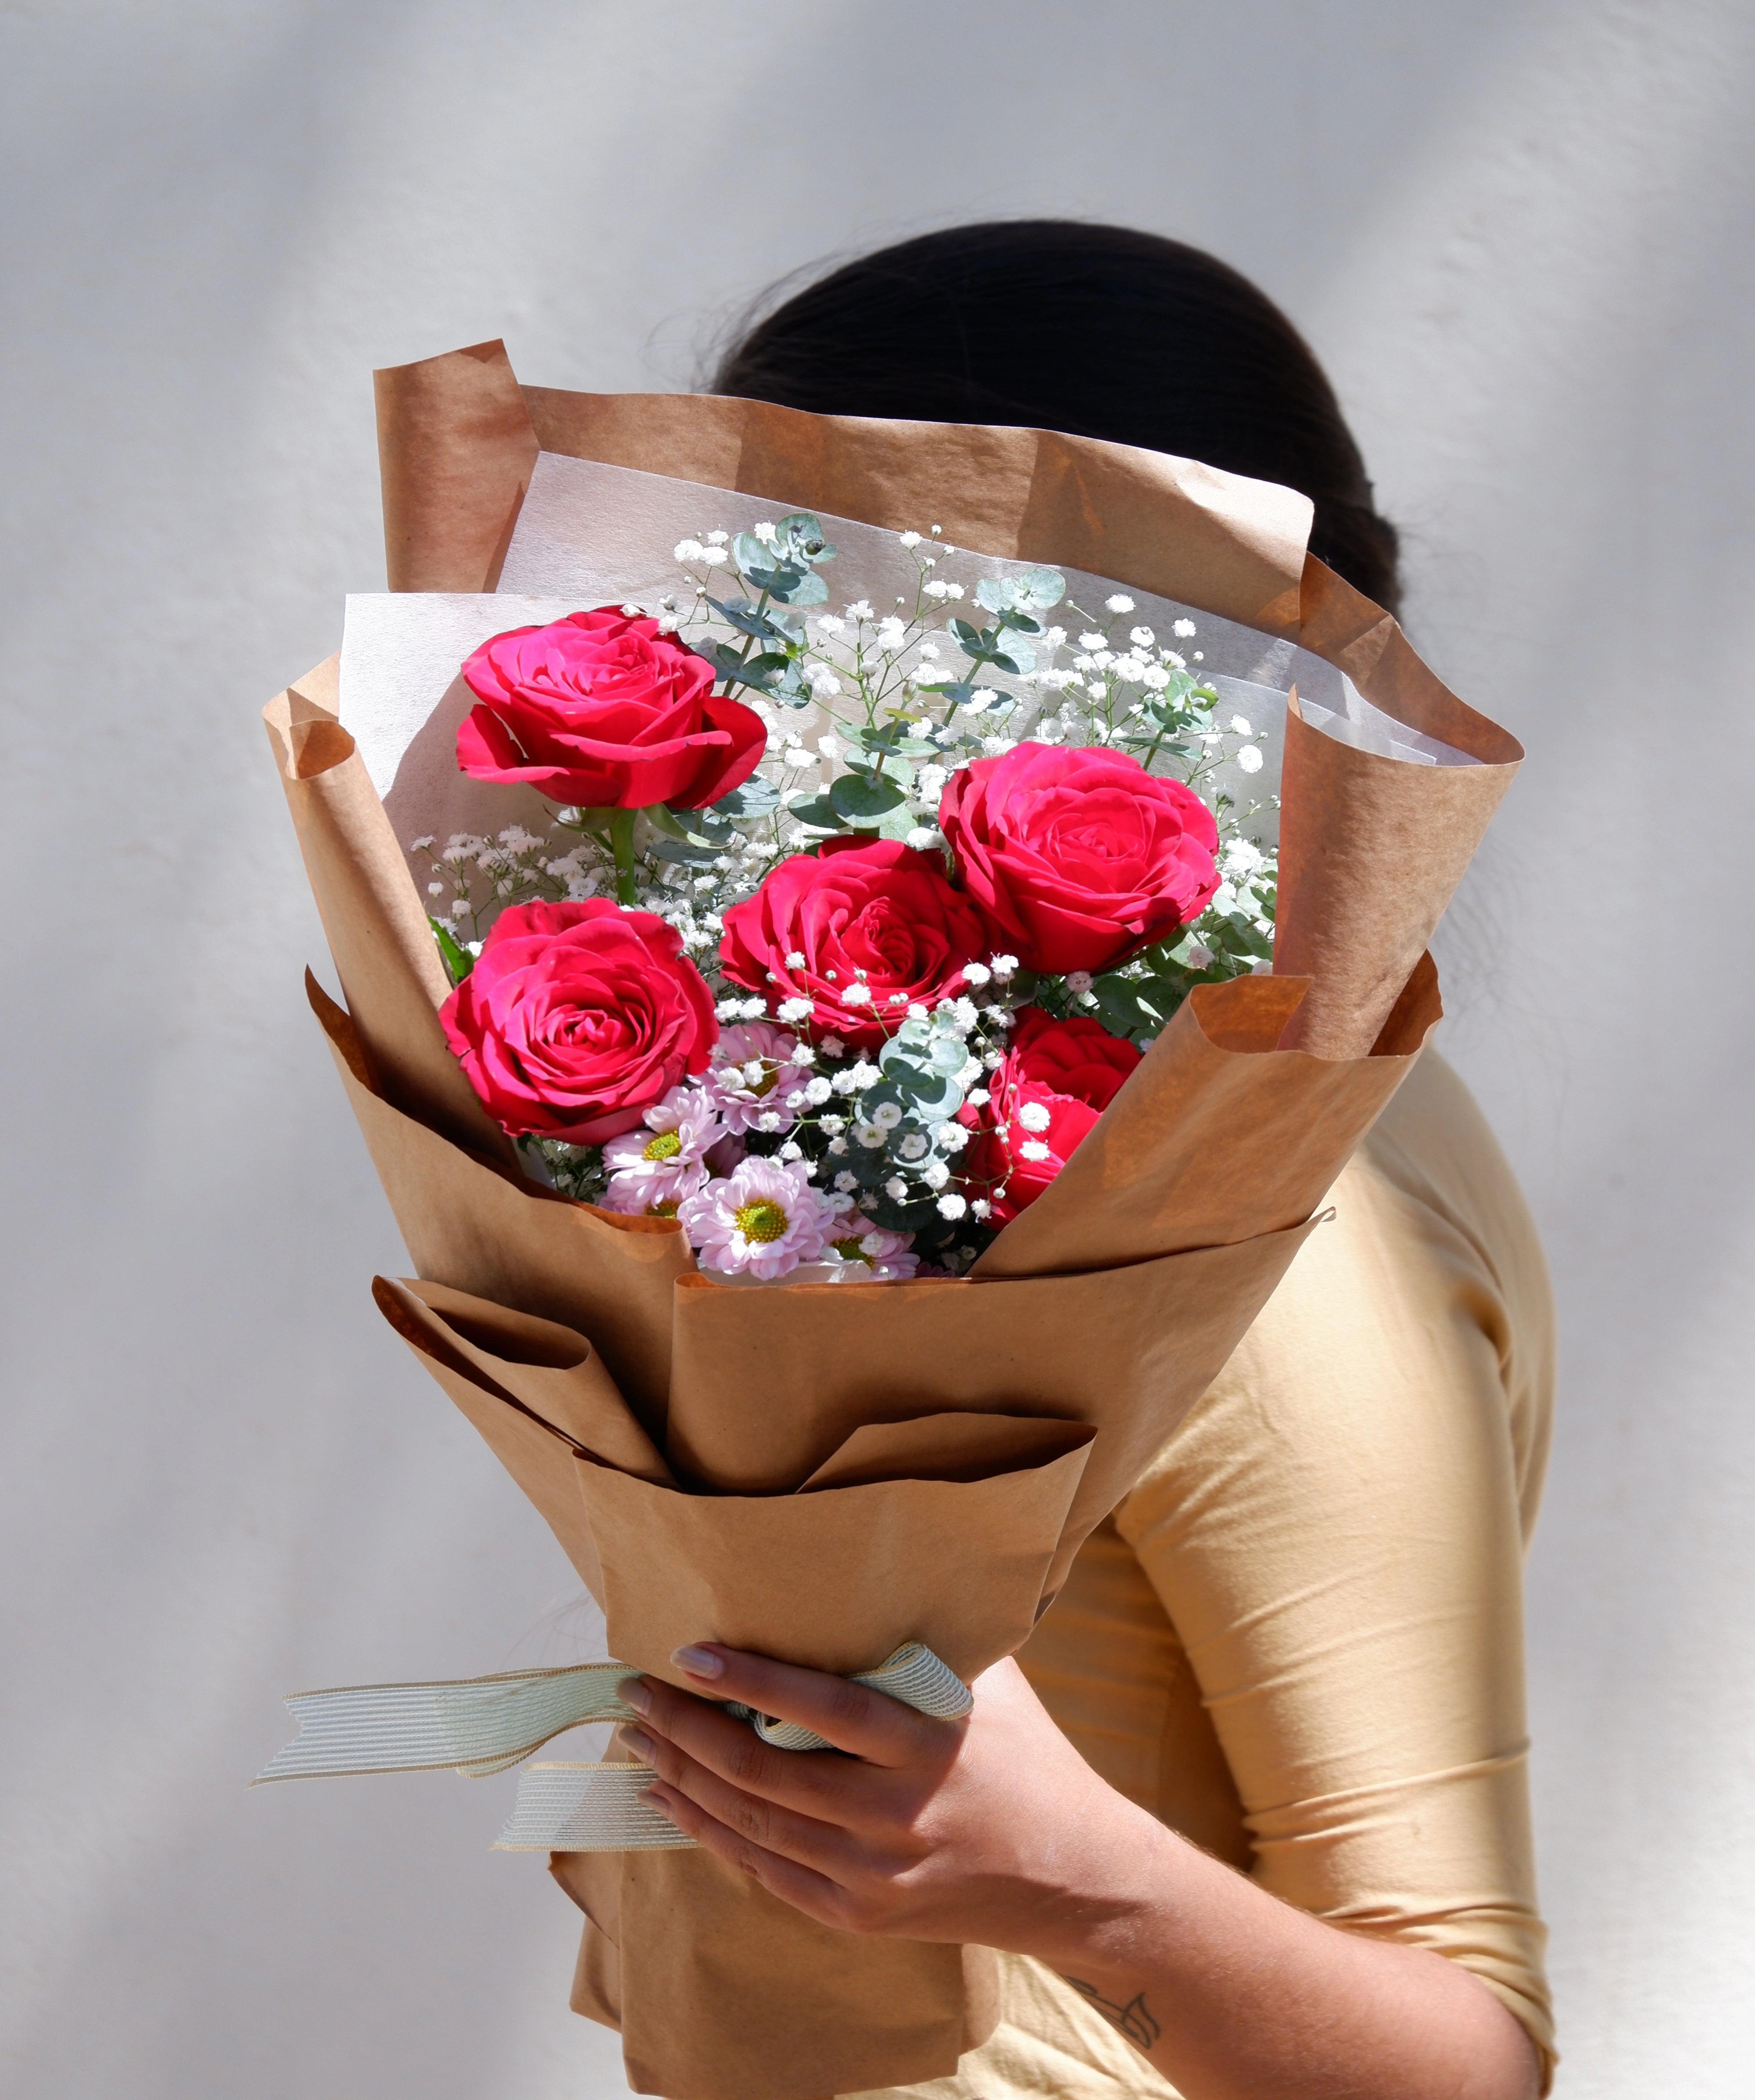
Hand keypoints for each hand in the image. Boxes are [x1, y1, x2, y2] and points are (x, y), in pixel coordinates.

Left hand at [619, 1644, 1169, 1954]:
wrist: (1076, 1876)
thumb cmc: (1028, 1758)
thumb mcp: (991, 1686)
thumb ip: (922, 1641)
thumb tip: (857, 1571)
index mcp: (929, 1746)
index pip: (823, 1709)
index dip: (751, 1679)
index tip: (689, 1652)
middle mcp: (898, 1816)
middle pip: (767, 1774)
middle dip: (688, 1730)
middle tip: (635, 1691)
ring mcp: (876, 1875)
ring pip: (753, 1826)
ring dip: (685, 1779)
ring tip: (639, 1737)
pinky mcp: (861, 1915)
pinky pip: (767, 1873)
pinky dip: (711, 1835)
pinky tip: (673, 1799)